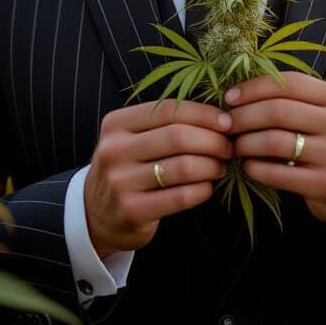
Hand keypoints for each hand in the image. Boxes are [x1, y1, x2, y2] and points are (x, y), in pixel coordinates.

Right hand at [83, 100, 233, 257]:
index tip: (227, 122)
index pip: (169, 109)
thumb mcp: (133, 138)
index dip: (204, 114)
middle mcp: (114, 150)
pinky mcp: (132, 211)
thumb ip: (165, 124)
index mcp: (117, 123)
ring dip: (212, 166)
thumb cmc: (128, 168)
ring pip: (184, 167)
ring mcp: (120, 182)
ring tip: (220, 167)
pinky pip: (181, 196)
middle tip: (229, 147)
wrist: (96, 214)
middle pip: (178, 137)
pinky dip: (203, 189)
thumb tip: (219, 116)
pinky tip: (207, 187)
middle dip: (213, 141)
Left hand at [227, 72, 325, 236]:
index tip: (230, 97)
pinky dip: (255, 168)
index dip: (253, 88)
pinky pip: (278, 173)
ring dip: (245, 143)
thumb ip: (297, 99)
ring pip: (274, 141)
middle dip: (243, 116)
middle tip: (227, 124)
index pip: (288, 83)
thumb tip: (243, 91)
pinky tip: (249, 166)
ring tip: (236, 145)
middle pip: (278, 110)